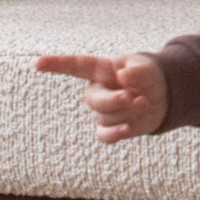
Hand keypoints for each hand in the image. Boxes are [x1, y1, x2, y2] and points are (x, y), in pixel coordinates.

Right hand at [34, 52, 167, 141]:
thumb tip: (123, 77)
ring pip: (105, 117)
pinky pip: (104, 136)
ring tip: (144, 102)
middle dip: (114, 100)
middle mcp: (96, 91)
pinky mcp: (109, 128)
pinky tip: (127, 128)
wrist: (162, 96)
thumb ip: (137, 71)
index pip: (75, 66)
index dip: (55, 64)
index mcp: (100, 70)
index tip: (36, 64)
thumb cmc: (147, 76)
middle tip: (135, 97)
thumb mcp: (146, 68)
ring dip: (127, 112)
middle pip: (93, 100)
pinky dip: (115, 133)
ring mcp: (101, 111)